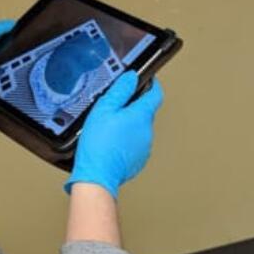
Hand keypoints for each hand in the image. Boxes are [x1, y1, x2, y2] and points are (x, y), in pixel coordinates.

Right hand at [65, 71, 163, 198]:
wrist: (97, 176)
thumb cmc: (99, 145)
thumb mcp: (104, 109)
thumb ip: (120, 91)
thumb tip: (131, 78)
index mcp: (141, 116)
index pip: (156, 94)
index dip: (152, 84)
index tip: (146, 80)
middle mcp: (147, 131)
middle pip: (145, 112)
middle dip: (133, 108)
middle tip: (114, 109)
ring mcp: (145, 147)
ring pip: (139, 129)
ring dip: (128, 126)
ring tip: (109, 130)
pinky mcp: (139, 159)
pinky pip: (135, 144)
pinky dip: (126, 141)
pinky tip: (111, 144)